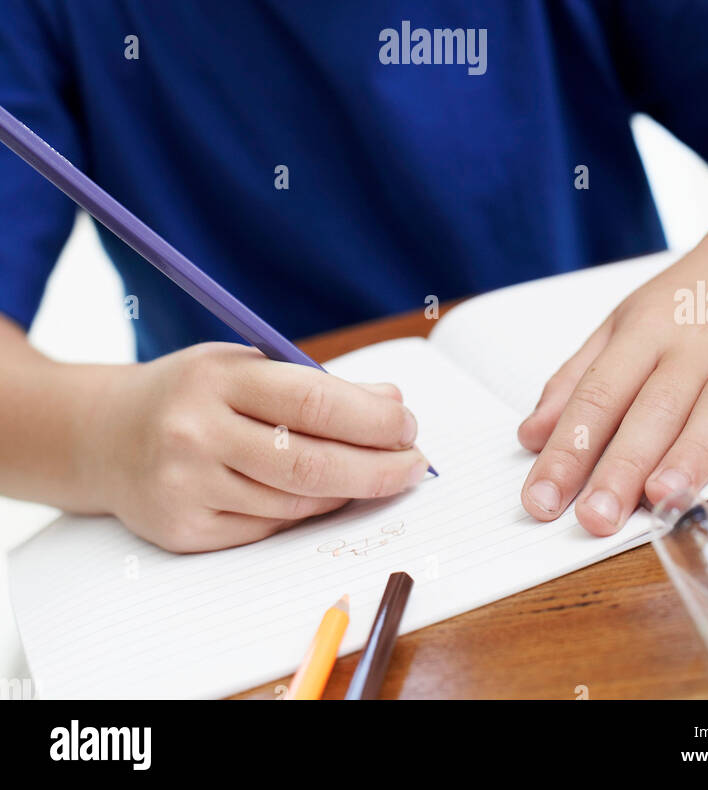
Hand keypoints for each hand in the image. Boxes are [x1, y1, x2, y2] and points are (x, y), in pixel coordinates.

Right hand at [98, 342, 427, 551]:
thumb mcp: (243, 365)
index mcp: (217, 378)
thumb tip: (391, 404)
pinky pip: (268, 528)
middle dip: (376, 467)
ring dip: (349, 491)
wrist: (103, 435)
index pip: (312, 400)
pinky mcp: (184, 530)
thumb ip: (312, 384)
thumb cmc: (192, 393)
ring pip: (294, 501)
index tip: (407, 424)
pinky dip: (307, 512)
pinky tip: (328, 496)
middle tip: (414, 464)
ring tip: (379, 476)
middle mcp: (196, 432)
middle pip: (309, 461)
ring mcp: (186, 486)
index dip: (371, 418)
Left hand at [517, 230, 707, 534]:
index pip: (596, 396)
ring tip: (662, 500)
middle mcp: (694, 342)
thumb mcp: (622, 325)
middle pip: (653, 408)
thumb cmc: (686, 301)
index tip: (541, 501)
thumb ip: (577, 380)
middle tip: (595, 519)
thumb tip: (532, 436)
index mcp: (642, 332)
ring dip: (692, 455)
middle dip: (622, 466)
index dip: (567, 450)